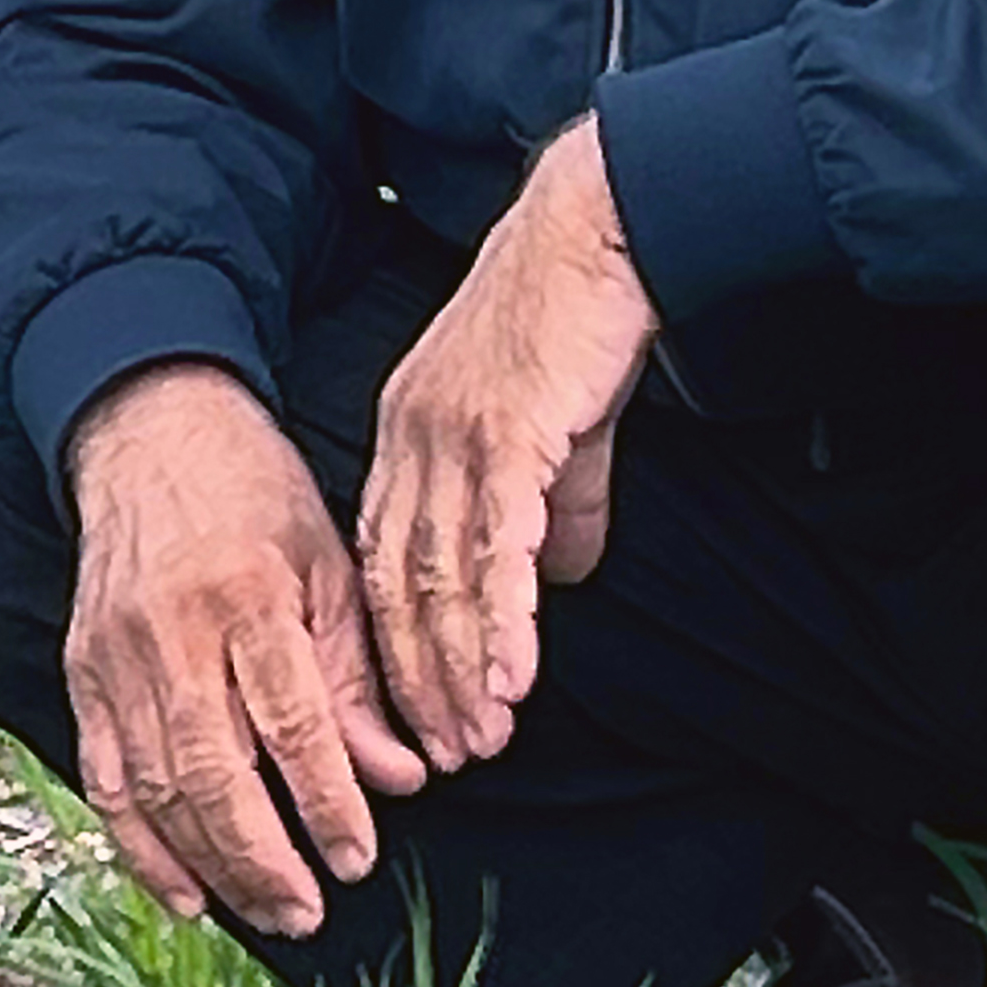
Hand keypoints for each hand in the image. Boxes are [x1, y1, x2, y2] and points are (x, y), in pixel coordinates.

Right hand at [56, 361, 427, 938]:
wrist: (149, 433)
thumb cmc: (255, 498)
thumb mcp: (332, 567)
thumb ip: (361, 678)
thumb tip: (401, 777)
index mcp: (250, 596)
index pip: (291, 725)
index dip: (326, 804)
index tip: (358, 859)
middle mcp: (173, 632)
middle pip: (213, 772)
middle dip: (264, 858)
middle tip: (309, 912)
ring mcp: (116, 656)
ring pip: (155, 787)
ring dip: (209, 865)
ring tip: (264, 912)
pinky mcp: (81, 671)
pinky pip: (105, 777)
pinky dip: (139, 845)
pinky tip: (184, 892)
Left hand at [356, 119, 660, 773]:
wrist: (602, 228)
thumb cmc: (579, 320)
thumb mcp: (551, 427)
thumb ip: (553, 502)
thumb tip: (559, 577)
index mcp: (407, 438)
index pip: (385, 563)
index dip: (400, 645)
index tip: (418, 715)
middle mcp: (413, 441)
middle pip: (401, 586)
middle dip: (422, 680)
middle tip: (446, 757)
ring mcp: (453, 436)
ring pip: (443, 577)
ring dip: (462, 668)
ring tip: (480, 740)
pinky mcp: (507, 431)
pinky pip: (497, 546)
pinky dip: (503, 620)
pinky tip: (512, 679)